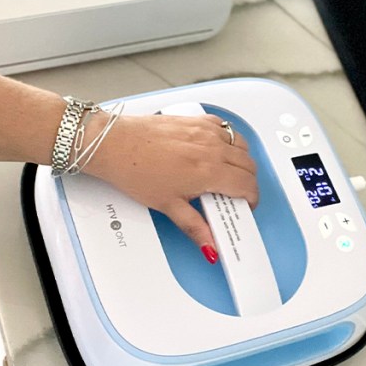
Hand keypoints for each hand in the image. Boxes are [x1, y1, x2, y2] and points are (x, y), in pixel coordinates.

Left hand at [81, 112, 257, 256]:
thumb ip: (195, 227)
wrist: (114, 145)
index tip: (244, 205)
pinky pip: (225, 127)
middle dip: (247, 182)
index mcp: (209, 171)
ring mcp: (206, 130)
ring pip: (241, 144)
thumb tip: (209, 245)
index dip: (251, 199)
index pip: (248, 185)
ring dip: (241, 160)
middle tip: (233, 194)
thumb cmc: (136, 169)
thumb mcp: (168, 205)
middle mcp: (212, 147)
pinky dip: (228, 139)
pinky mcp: (197, 119)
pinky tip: (214, 150)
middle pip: (250, 165)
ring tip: (225, 173)